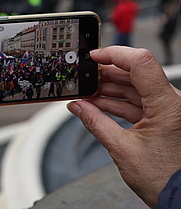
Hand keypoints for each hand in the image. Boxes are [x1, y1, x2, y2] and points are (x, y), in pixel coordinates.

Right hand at [67, 46, 180, 206]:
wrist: (178, 198)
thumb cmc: (163, 179)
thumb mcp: (122, 149)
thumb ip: (95, 123)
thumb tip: (78, 107)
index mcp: (168, 105)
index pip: (141, 62)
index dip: (115, 54)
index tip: (94, 56)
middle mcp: (171, 103)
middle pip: (134, 73)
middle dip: (105, 74)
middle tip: (83, 80)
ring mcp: (166, 110)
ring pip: (133, 87)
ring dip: (108, 89)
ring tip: (86, 96)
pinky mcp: (161, 119)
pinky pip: (136, 102)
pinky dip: (115, 102)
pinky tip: (96, 105)